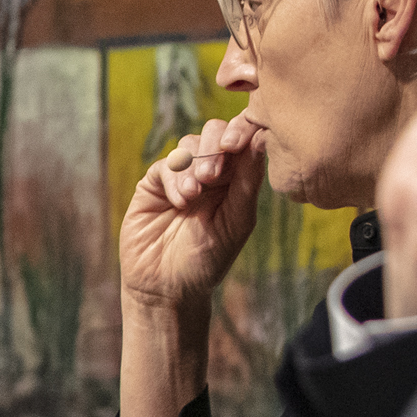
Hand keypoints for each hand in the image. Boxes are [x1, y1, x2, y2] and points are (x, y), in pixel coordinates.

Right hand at [117, 116, 265, 309]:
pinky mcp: (154, 185)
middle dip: (214, 147)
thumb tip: (262, 138)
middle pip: (214, 132)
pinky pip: (165, 165)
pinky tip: (180, 202)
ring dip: (193, 165)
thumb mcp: (236, 221)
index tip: (237, 145)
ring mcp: (181, 177)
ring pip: (188, 144)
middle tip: (213, 176)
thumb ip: (248, 181)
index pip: (243, 139)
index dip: (241, 130)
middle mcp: (210, 173)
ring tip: (194, 195)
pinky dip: (174, 179)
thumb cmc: (208, 260)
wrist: (167, 286)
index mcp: (237, 179)